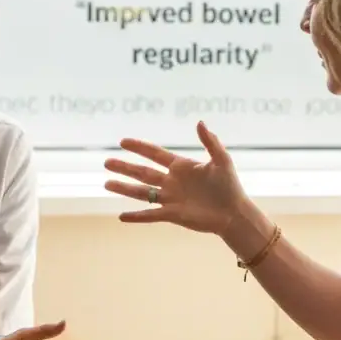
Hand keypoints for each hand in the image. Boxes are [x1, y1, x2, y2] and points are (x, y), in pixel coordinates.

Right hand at [104, 121, 247, 235]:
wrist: (234, 212)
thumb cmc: (229, 185)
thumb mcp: (221, 160)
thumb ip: (210, 142)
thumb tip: (199, 122)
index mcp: (181, 166)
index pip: (155, 154)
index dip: (139, 147)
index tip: (123, 141)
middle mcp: (172, 181)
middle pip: (143, 172)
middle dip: (124, 167)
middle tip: (107, 162)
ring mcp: (170, 199)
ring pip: (142, 193)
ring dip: (124, 188)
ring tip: (106, 184)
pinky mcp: (172, 215)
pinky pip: (150, 215)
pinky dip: (136, 217)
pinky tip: (121, 217)